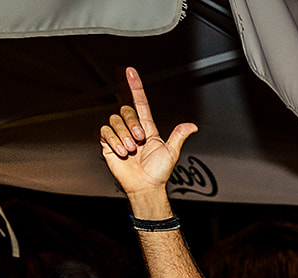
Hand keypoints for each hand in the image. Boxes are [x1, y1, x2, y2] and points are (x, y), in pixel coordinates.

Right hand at [99, 67, 197, 198]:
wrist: (145, 186)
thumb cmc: (159, 172)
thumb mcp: (171, 152)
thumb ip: (179, 136)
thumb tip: (193, 126)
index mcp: (147, 128)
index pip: (139, 102)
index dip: (135, 87)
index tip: (130, 71)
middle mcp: (132, 129)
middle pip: (125, 111)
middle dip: (132, 124)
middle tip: (139, 141)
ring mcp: (120, 136)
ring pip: (114, 121)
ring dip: (123, 135)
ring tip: (131, 150)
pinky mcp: (109, 144)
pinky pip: (105, 132)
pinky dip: (113, 141)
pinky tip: (122, 152)